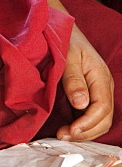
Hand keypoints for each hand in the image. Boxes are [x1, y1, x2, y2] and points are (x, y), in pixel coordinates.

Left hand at [55, 18, 114, 141]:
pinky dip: (82, 126)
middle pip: (104, 119)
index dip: (87, 123)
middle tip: (62, 136)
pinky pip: (92, 116)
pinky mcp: (90, 94)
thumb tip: (81, 104)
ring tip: (63, 135)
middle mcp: (104, 87)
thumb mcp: (68, 58)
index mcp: (101, 77)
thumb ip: (73, 80)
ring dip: (84, 132)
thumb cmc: (65, 41)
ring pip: (100, 121)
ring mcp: (98, 91)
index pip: (102, 108)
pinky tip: (68, 129)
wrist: (63, 30)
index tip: (70, 131)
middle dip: (85, 132)